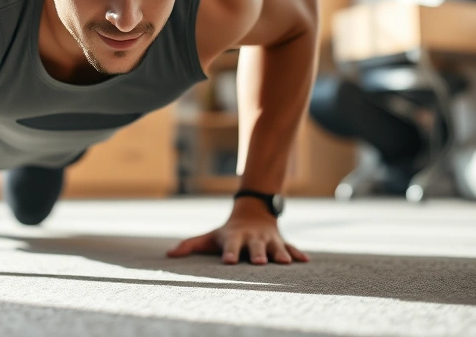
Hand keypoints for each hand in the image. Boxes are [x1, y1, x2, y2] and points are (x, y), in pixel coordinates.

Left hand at [166, 197, 308, 264]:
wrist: (253, 213)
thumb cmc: (227, 232)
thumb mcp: (209, 237)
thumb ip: (190, 245)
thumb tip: (169, 255)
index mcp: (234, 238)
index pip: (231, 247)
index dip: (230, 253)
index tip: (228, 262)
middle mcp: (252, 239)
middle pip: (255, 247)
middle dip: (257, 254)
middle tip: (259, 263)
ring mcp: (268, 241)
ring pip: (276, 248)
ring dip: (280, 254)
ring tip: (284, 262)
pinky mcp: (282, 242)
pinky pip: (292, 248)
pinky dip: (298, 254)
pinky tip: (306, 261)